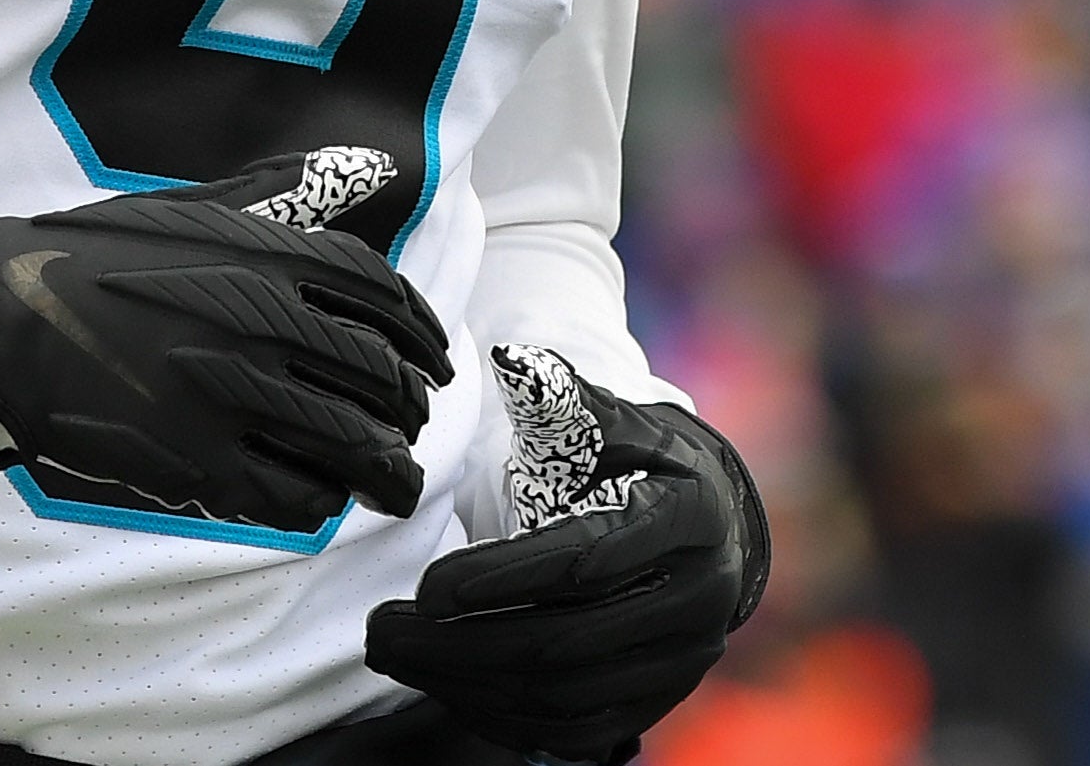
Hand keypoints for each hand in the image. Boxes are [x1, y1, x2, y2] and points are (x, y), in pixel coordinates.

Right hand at [0, 157, 453, 534]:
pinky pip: (293, 494)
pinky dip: (322, 500)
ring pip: (350, 446)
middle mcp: (261, 324)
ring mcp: (232, 398)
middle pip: (379, 378)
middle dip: (409, 409)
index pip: (383, 298)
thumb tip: (364, 164)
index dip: (424, 336)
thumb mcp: (193, 207)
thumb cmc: (94, 254)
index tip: (436, 361)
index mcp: (266, 256)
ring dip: (386, 468)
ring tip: (392, 481)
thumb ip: (282, 192)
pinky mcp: (198, 463)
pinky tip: (322, 497)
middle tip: (412, 425)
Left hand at [364, 354, 770, 761]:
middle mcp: (700, 597)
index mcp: (688, 516)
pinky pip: (577, 730)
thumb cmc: (638, 462)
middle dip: (462, 643)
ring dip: (469, 684)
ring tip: (398, 653)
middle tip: (383, 630)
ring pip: (565, 694)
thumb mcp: (612, 420)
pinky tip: (447, 687)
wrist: (706, 523)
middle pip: (566, 640)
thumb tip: (511, 361)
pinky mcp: (660, 700)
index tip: (427, 587)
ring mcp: (683, 659)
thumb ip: (562, 397)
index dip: (501, 577)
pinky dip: (505, 717)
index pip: (586, 559)